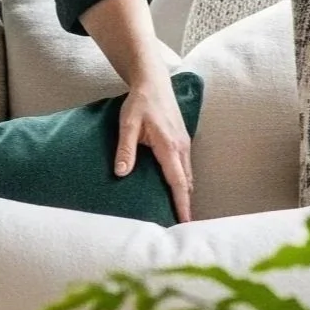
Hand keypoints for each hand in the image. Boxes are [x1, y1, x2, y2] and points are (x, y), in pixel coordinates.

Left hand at [116, 75, 192, 222]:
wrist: (153, 82)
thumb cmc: (139, 102)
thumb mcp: (127, 124)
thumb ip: (125, 148)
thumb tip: (121, 172)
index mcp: (169, 146)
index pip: (177, 182)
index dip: (181, 203)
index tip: (185, 222)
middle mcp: (181, 147)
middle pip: (186, 183)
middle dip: (186, 204)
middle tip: (182, 226)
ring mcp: (185, 143)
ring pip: (188, 175)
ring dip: (185, 193)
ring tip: (181, 213)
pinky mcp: (183, 140)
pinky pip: (186, 167)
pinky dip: (184, 182)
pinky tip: (177, 190)